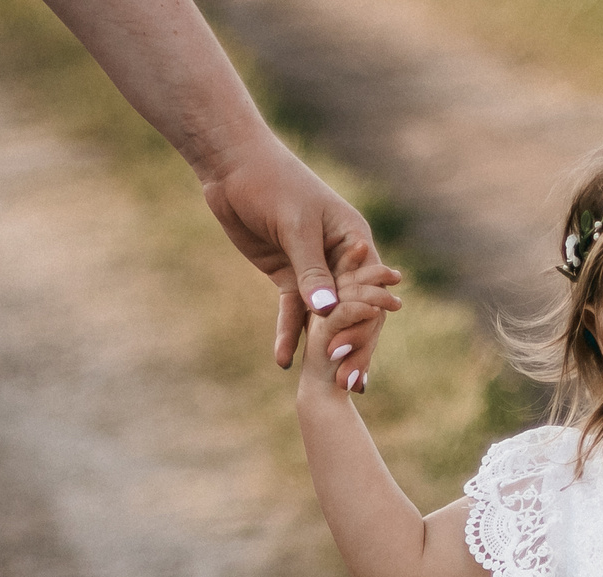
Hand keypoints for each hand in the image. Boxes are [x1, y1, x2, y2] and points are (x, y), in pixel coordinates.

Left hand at [199, 137, 403, 389]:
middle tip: (347, 383)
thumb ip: (312, 272)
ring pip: (323, 316)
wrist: (233, 168)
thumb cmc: (273, 184)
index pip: (368, 290)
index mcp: (354, 241)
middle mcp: (341, 259)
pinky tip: (283, 360)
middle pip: (351, 310)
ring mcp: (314, 270)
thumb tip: (327, 314)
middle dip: (349, 345)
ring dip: (321, 347)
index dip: (365, 324)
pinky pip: (292, 312)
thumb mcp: (296, 227)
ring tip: (324, 382)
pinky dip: (289, 333)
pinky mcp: (288, 276)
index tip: (356, 353)